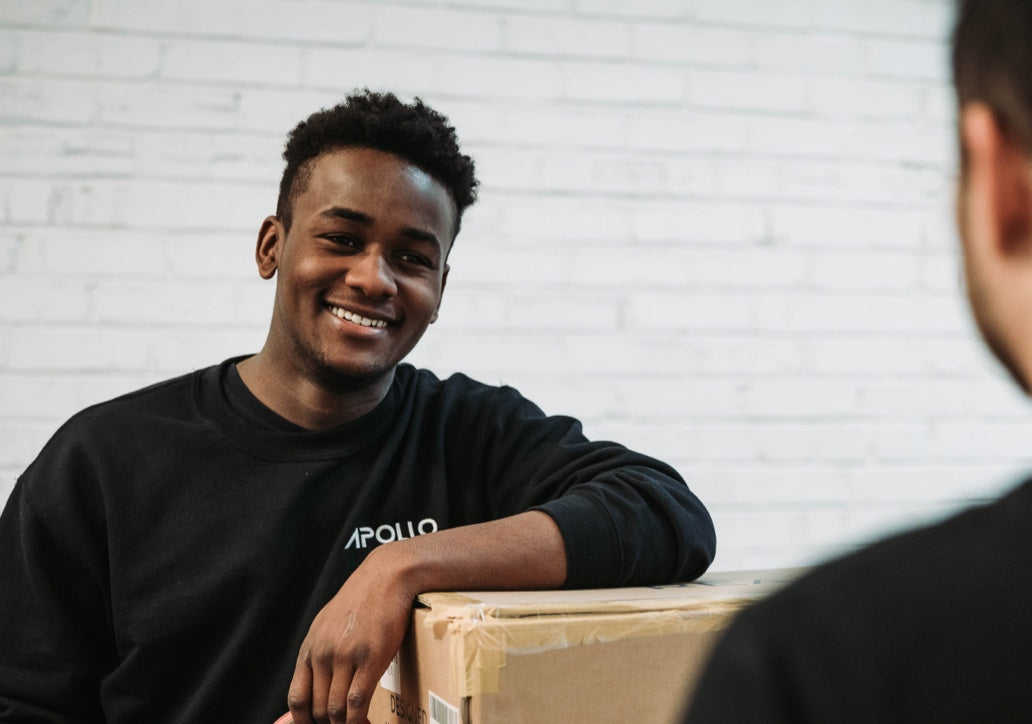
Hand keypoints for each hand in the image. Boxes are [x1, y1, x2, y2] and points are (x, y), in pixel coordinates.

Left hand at [287, 545, 414, 723]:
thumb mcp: (328, 624)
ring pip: (335, 710)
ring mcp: (345, 657)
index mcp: (310, 648)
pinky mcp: (371, 659)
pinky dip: (358, 720)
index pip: (297, 698)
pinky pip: (357, 702)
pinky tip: (365, 722)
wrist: (387, 577)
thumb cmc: (360, 600)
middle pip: (317, 708)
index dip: (303, 722)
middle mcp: (323, 654)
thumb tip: (313, 684)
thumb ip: (319, 653)